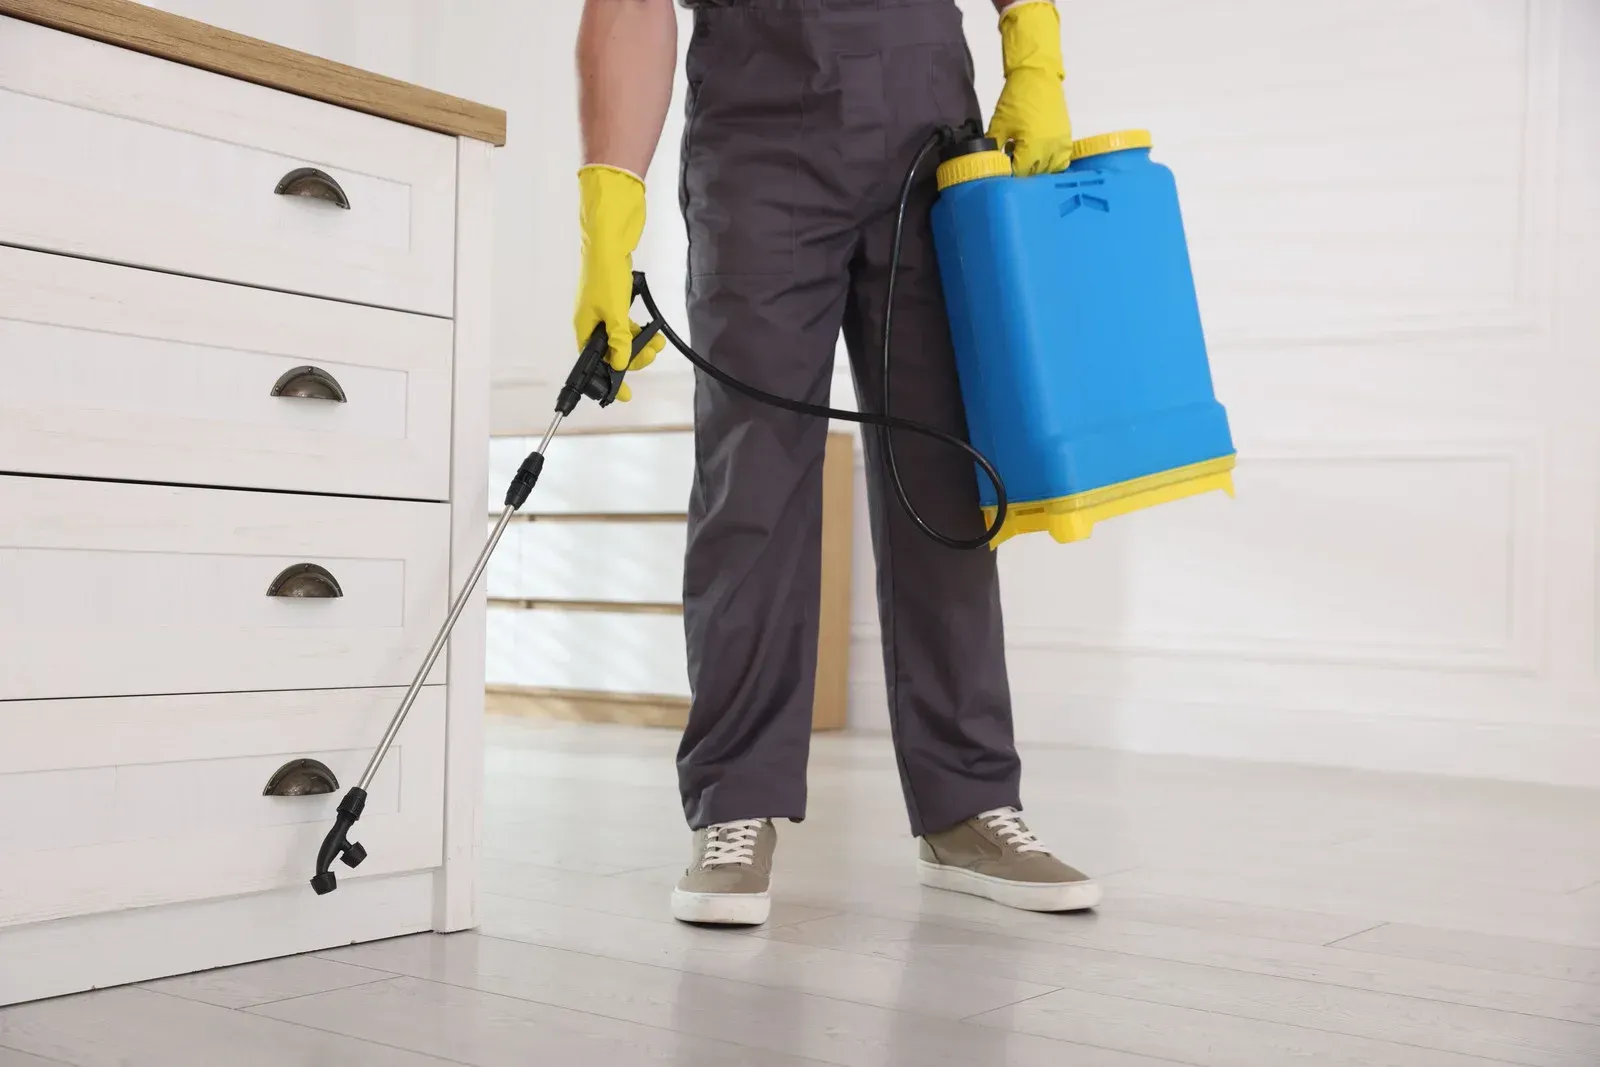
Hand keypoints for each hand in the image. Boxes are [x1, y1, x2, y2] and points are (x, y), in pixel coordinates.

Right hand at [574, 164, 665, 401]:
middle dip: (633, 358)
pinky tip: (653, 329)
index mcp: (584, 328)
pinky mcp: (614, 301)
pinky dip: (640, 329)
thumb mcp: (615, 313)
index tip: (622, 395)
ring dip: (640, 344)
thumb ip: (619, 340)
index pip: (593, 364)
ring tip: (658, 344)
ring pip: (622, 339)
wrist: (609, 240)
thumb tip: (620, 361)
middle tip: (651, 355)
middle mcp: (591, 322)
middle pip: (611, 353)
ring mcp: (603, 311)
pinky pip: (627, 324)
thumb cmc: (606, 273)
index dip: (608, 380)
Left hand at [987, 1, 1073, 176]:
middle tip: (1009, 162)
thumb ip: (994, 148)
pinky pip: (1062, 159)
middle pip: (1035, 174)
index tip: (1001, 169)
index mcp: (1033, 148)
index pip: (1020, 174)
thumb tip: (988, 163)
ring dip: (1036, 168)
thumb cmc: (1016, 99)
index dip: (1009, 173)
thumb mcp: (999, 125)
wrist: (1038, 75)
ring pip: (1050, 169)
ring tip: (1023, 157)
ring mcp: (1061, 144)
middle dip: (1021, 171)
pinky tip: (1039, 156)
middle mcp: (1051, 150)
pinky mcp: (1066, 137)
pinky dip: (1051, 162)